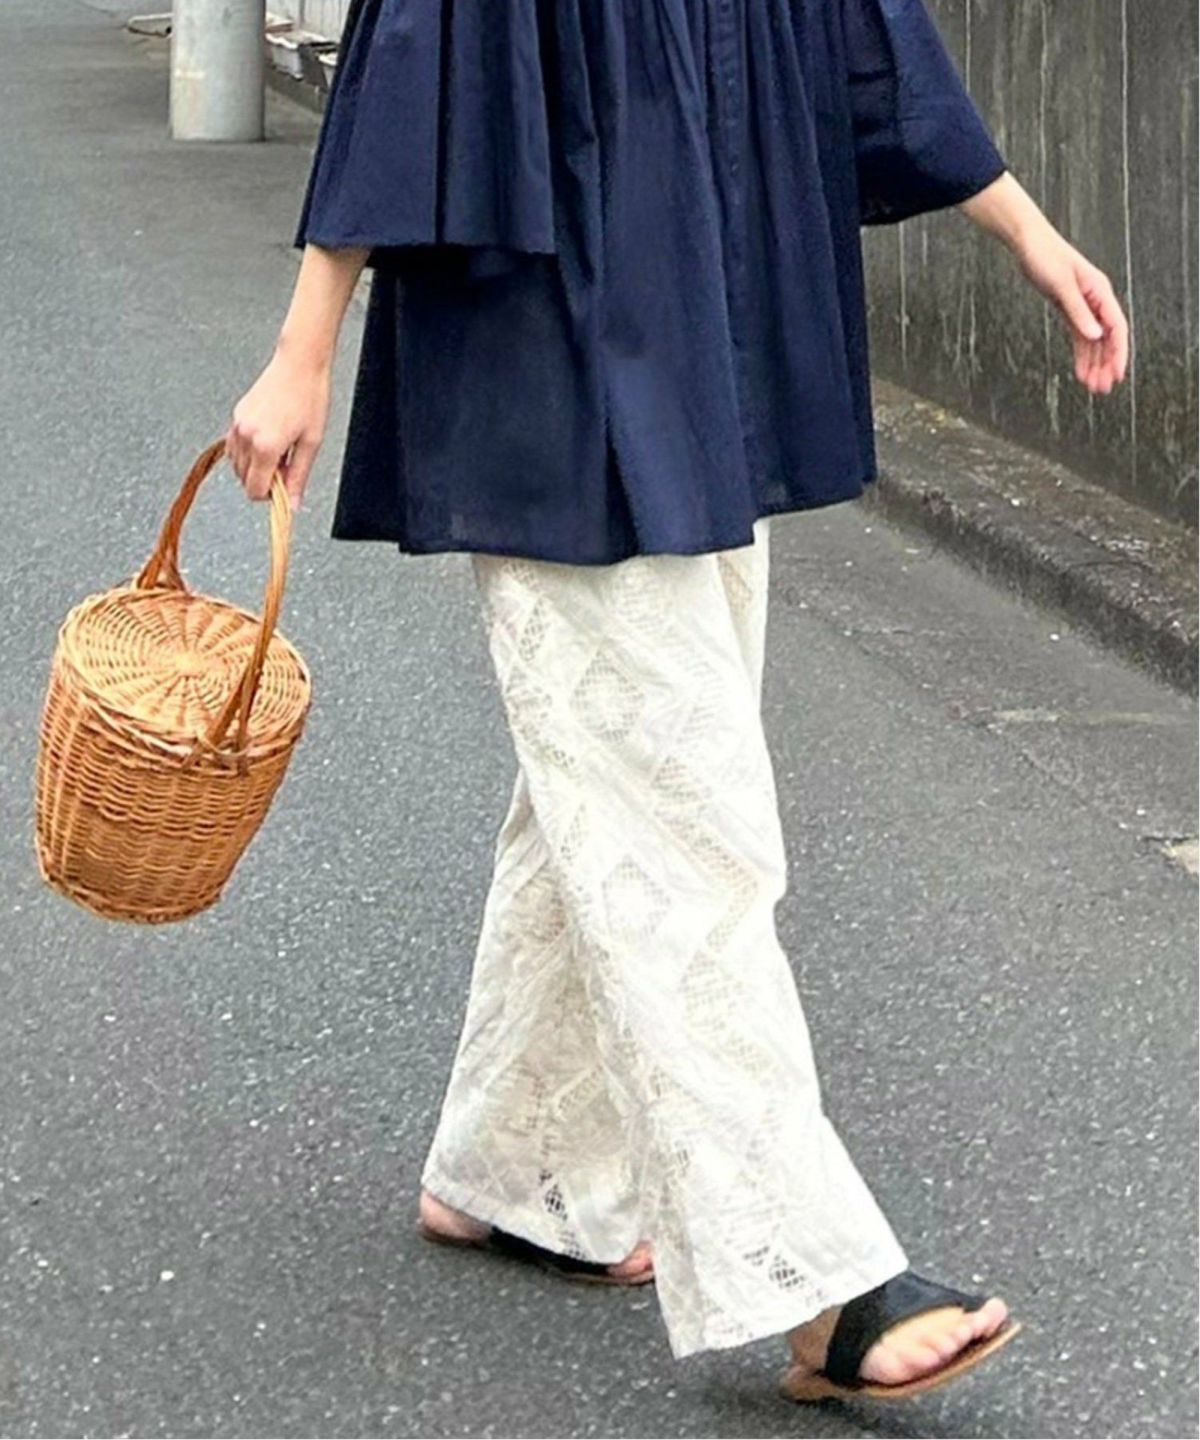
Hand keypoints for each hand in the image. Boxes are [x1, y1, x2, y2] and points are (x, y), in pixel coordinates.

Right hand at [225, 344, 330, 510]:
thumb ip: (299, 477)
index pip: (255, 490)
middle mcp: (246, 436)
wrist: (298, 365)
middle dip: (265, 480)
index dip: (271, 496)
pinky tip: (266, 443)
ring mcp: (238, 425)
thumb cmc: (309, 397)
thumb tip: (292, 504)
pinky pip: (233, 448)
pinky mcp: (236, 416)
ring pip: (237, 466)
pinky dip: (247, 454)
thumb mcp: (311, 443)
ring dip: (256, 467)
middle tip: (286, 465)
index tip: (285, 488)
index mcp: (266, 446)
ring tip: (279, 451)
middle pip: (244, 480)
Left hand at [1014, 225, 1128, 393]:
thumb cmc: (1044, 257)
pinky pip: (1079, 335)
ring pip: (1093, 341)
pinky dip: (1080, 353)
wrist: (1027, 243)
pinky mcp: (1068, 308)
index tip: (1116, 374)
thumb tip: (1095, 336)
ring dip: (1093, 363)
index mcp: (1100, 292)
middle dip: (1105, 364)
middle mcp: (1095, 300)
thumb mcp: (1061, 286)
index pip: (1116, 328)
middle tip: (1102, 389)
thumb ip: (1078, 312)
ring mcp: (1083, 305)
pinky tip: (1080, 370)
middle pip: (1106, 338)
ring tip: (1091, 386)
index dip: (1118, 353)